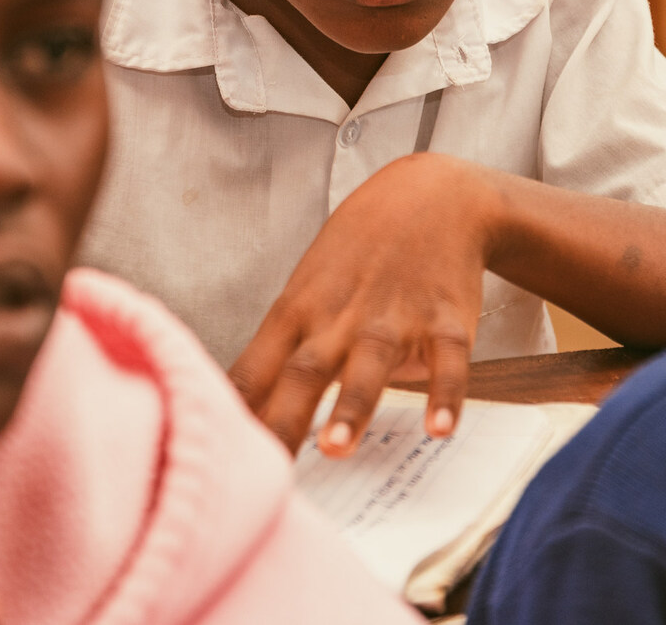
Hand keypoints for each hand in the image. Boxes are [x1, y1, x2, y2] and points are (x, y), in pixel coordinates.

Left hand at [228, 152, 494, 457]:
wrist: (432, 196)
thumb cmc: (358, 254)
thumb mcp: (308, 290)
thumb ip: (281, 352)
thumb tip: (243, 415)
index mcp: (299, 311)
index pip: (256, 367)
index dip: (236, 410)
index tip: (219, 455)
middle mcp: (341, 316)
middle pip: (304, 370)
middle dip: (284, 418)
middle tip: (266, 468)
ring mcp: (394, 317)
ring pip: (370, 363)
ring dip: (352, 405)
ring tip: (337, 446)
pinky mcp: (444, 320)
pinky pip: (446, 361)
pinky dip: (445, 394)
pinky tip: (439, 428)